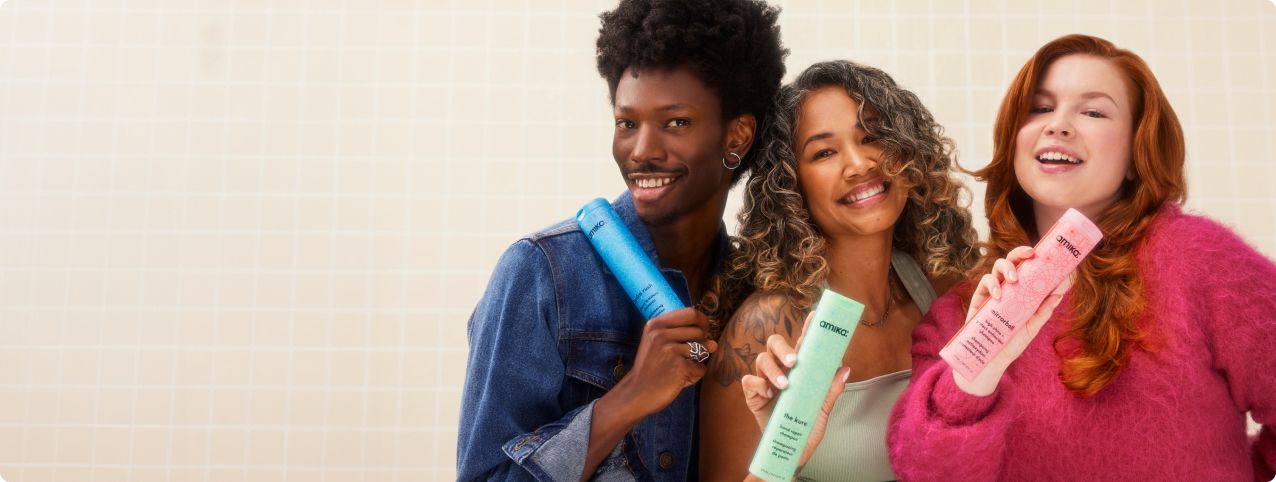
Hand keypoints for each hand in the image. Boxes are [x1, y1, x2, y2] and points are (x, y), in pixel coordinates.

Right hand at [607, 307, 717, 419]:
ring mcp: (671, 350)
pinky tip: (680, 380)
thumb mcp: (655, 343)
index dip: (702, 322)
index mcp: (655, 325)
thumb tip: (713, 343)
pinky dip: (694, 376)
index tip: (703, 331)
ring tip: (681, 369)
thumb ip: (682, 336)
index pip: (691, 313)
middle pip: (699, 331)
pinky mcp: (680, 367)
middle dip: (701, 344)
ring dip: (697, 362)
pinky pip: (700, 368)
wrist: (636, 392)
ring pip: (703, 349)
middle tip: (690, 356)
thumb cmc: (649, 368)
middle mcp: (662, 334)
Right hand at [740, 313, 848, 468]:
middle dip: (783, 348)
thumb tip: (845, 369)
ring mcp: (765, 382)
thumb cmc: (805, 429)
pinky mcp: (753, 396)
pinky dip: (758, 384)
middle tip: (794, 361)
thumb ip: (831, 390)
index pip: (802, 344)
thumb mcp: (822, 410)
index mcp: (798, 370)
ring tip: (784, 385)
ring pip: (761, 360)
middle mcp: (780, 370)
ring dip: (773, 369)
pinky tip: (769, 394)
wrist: (791, 453)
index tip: (816, 317)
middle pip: (774, 344)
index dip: (807, 329)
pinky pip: (749, 381)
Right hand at [953, 246, 1072, 395]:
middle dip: (1020, 253)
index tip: (1047, 253)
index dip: (1035, 258)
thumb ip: (1044, 309)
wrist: (993, 358)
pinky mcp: (979, 298)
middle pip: (1012, 261)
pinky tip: (998, 295)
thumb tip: (1060, 291)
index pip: (1028, 268)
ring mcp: (993, 291)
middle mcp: (1007, 287)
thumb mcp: (1033, 325)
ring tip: (1015, 280)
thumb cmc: (1013, 341)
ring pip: (997, 267)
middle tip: (1030, 255)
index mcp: (1021, 290)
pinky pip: (984, 282)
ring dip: (1007, 268)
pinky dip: (992, 284)